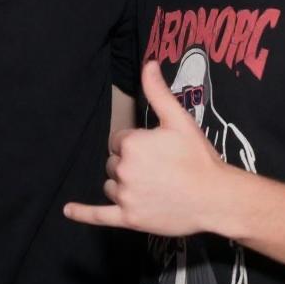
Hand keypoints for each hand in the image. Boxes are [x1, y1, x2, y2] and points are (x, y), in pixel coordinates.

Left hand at [64, 60, 233, 234]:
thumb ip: (158, 92)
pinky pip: (99, 215)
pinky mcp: (129, 218)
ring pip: (110, 184)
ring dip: (122, 184)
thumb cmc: (198, 158)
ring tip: (151, 186)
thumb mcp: (179, 120)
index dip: (136, 144)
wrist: (216, 197)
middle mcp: (123, 170)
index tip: (157, 150)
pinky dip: (82, 213)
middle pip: (113, 162)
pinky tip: (68, 210)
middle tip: (158, 169)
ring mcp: (125, 196)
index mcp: (131, 144)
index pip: (119, 140)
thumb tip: (147, 64)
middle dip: (129, 163)